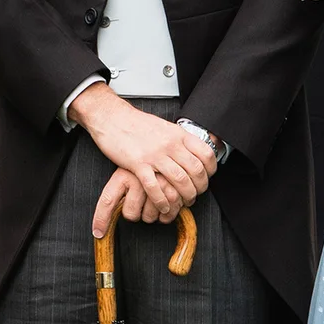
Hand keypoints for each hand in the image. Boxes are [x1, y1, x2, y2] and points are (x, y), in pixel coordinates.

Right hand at [69, 84, 216, 214]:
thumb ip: (178, 139)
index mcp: (178, 134)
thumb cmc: (137, 123)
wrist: (113, 117)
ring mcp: (155, 154)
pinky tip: (163, 206)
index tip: (207, 178)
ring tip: (182, 203)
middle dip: (199, 187)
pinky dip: (162, 200)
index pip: (205, 153)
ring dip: (184, 196)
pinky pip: (154, 187)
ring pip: (179, 180)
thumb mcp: (164, 127)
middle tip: (196, 195)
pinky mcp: (138, 163)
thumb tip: (191, 152)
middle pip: (195, 170)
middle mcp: (170, 144)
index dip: (210, 170)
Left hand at [92, 168, 183, 237]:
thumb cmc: (146, 163)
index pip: (108, 200)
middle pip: (131, 214)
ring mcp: (158, 185)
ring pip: (149, 217)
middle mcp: (140, 180)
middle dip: (135, 212)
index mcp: (124, 174)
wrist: (171, 150)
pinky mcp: (176, 191)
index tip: (98, 233)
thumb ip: (115, 192)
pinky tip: (167, 204)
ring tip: (155, 200)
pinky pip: (166, 216)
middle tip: (141, 200)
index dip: (101, 219)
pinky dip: (166, 216)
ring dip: (152, 214)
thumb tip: (100, 228)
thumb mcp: (127, 170)